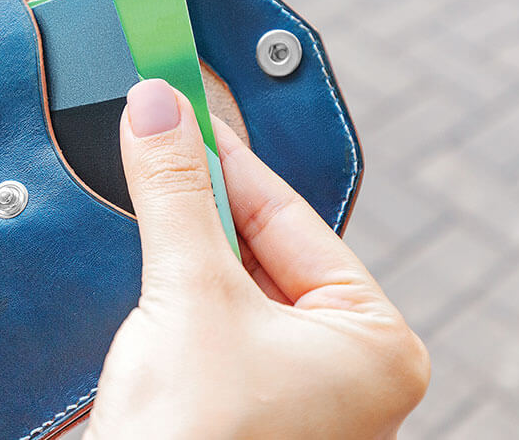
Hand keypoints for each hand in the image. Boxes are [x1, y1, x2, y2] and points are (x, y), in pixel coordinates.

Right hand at [86, 79, 428, 439]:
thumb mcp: (190, 295)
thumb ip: (179, 195)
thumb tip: (162, 111)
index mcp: (377, 344)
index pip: (294, 219)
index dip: (229, 159)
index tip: (185, 109)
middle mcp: (349, 373)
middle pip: (264, 252)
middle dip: (204, 203)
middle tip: (157, 137)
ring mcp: (298, 399)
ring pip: (236, 290)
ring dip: (185, 245)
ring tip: (145, 185)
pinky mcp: (247, 414)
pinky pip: (214, 328)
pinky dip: (176, 292)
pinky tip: (141, 258)